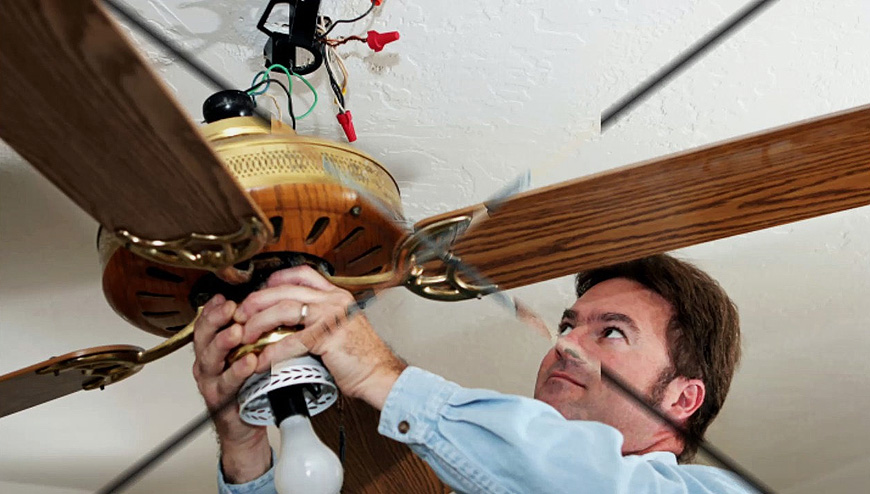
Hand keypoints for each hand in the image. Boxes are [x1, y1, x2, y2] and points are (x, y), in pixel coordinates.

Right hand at [192, 294, 270, 482]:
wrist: (244, 425)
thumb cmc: (247, 387)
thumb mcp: (245, 355)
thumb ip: (248, 335)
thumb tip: (262, 307)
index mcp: (211, 350)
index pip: (206, 324)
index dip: (212, 309)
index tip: (223, 297)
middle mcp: (207, 364)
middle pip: (203, 337)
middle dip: (215, 320)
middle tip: (230, 308)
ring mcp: (211, 382)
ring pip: (210, 359)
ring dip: (223, 343)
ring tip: (236, 332)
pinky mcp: (221, 400)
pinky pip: (227, 384)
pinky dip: (237, 372)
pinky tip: (249, 362)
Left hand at [233, 265, 406, 409]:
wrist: (380, 374)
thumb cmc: (363, 357)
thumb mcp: (342, 328)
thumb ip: (320, 319)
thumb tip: (292, 323)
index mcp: (337, 296)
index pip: (303, 274)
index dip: (277, 278)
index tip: (261, 288)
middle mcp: (334, 301)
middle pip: (286, 289)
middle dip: (257, 300)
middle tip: (241, 313)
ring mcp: (331, 317)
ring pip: (284, 309)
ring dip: (258, 322)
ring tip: (245, 335)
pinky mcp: (327, 337)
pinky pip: (291, 341)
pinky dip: (271, 352)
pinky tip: (260, 361)